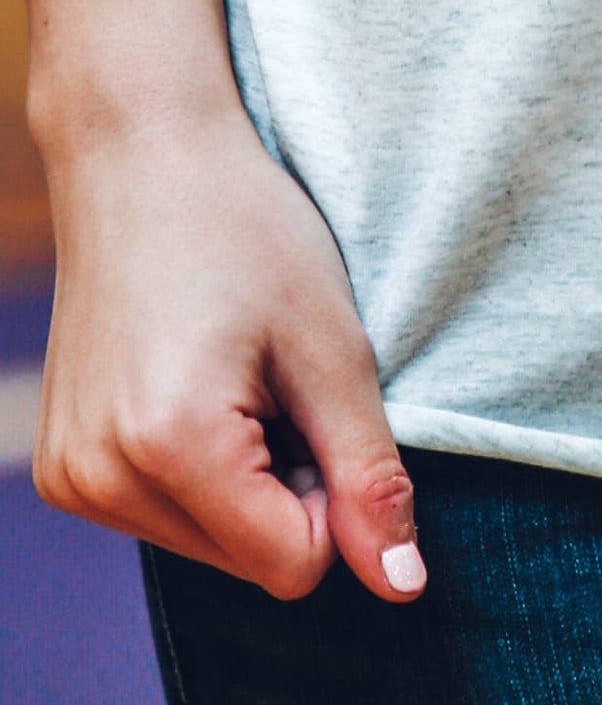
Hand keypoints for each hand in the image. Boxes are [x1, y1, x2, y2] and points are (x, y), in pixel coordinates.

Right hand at [25, 0, 425, 602]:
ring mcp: (69, 476)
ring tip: (232, 368)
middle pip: (247, 560)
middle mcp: (101, 477)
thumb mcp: (331, 343)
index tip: (316, 398)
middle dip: (284, 483)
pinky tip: (192, 377)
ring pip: (206, 542)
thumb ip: (368, 472)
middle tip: (273, 373)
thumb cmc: (246, 229)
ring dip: (242, 475)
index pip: (293, 563)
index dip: (333, 492)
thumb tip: (403, 586)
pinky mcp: (60, 465)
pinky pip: (158, 513)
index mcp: (171, 446)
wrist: (141, 153)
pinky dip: (194, 464)